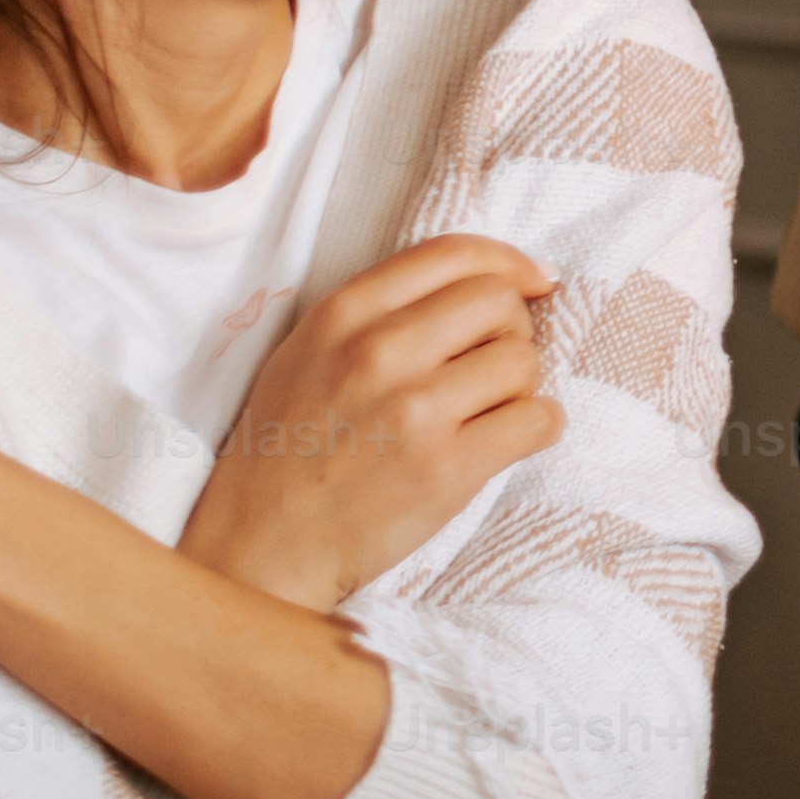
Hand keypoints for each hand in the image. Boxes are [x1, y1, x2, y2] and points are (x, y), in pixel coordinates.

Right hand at [174, 232, 567, 613]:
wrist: (261, 544)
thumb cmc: (289, 449)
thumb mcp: (307, 352)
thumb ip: (381, 310)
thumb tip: (485, 282)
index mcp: (343, 313)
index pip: (454, 253)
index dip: (508, 263)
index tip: (532, 284)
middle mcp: (378, 351)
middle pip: (500, 302)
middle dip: (512, 331)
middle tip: (489, 368)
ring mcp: (414, 410)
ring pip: (524, 361)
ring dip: (520, 387)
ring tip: (484, 413)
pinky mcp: (445, 468)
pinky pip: (537, 420)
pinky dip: (538, 428)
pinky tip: (506, 441)